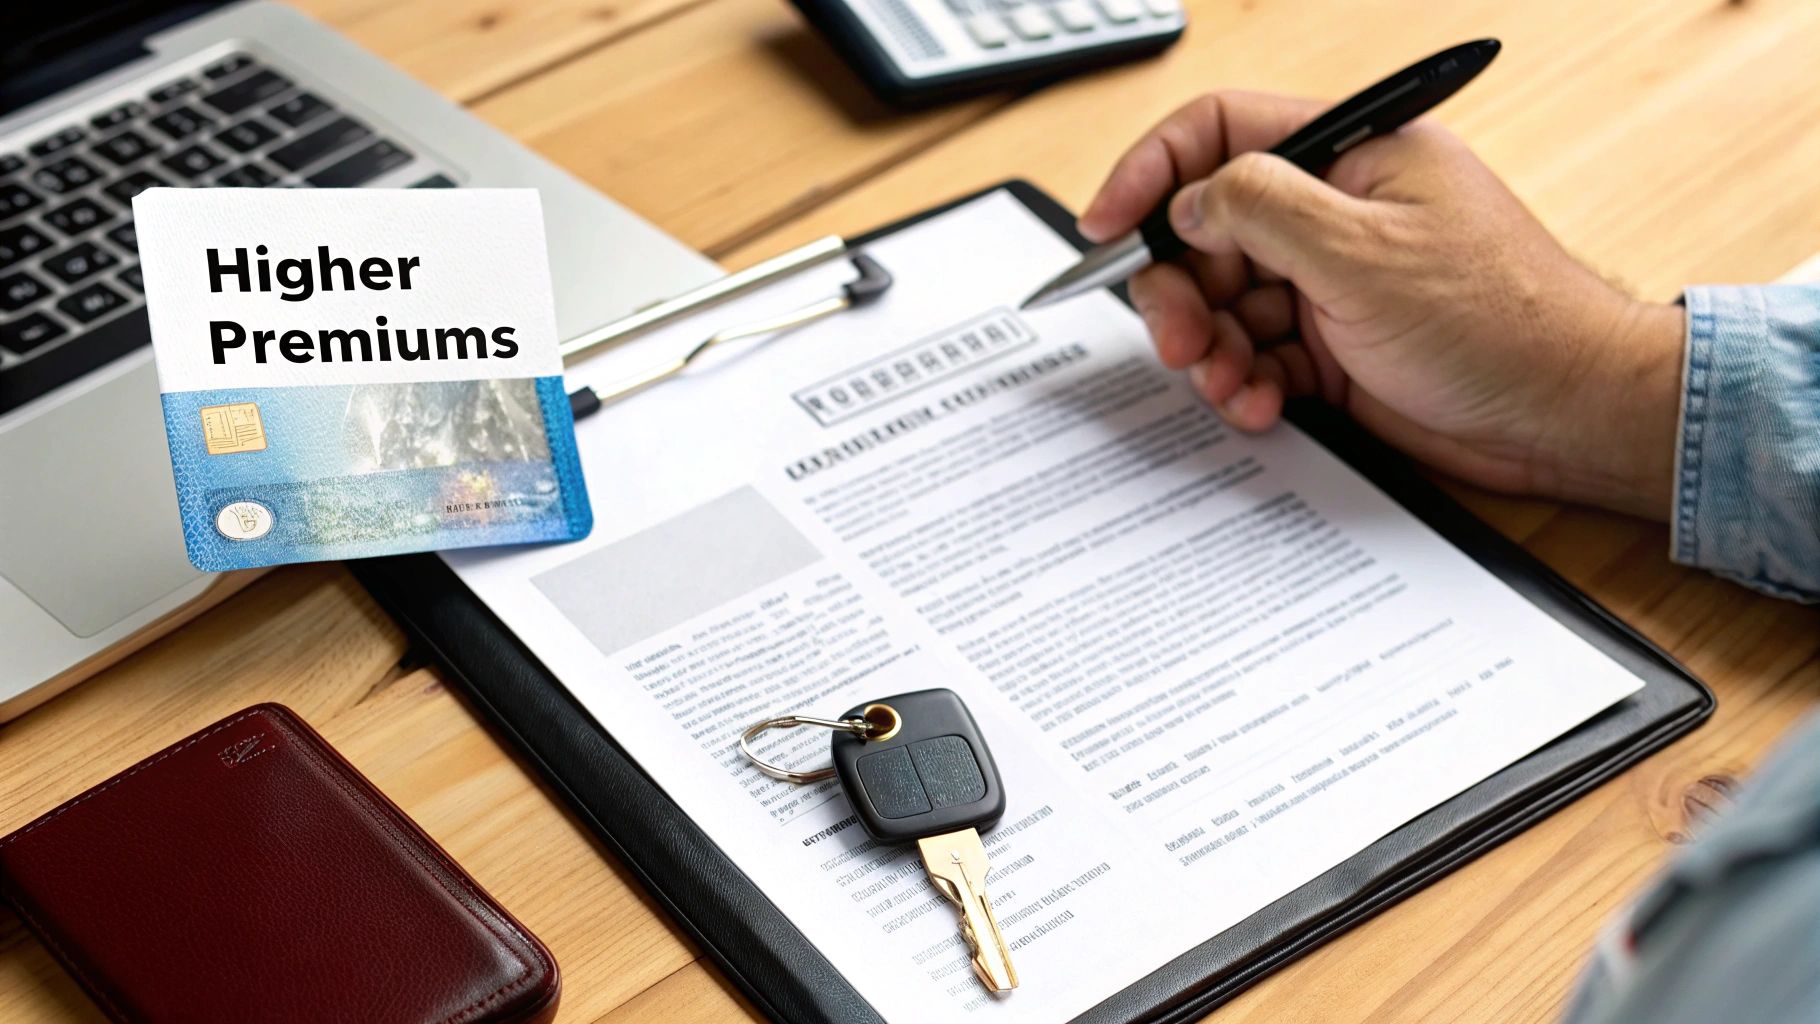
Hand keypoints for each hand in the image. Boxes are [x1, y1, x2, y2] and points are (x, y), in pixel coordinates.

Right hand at [1080, 91, 1683, 519]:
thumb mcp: (1363, 251)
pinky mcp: (1330, 348)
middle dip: (1180, 288)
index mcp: (1350, 154)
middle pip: (1207, 230)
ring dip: (1211, 348)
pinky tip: (1262, 405)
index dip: (1152, 173)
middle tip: (1179, 337)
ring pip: (1223, 303)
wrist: (1562, 415)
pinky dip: (1243, 384)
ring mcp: (1330, 282)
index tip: (1106, 226)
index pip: (1221, 132)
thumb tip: (1189, 199)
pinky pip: (1253, 357)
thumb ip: (1261, 209)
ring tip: (1230, 384)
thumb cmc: (1500, 320)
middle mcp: (1334, 212)